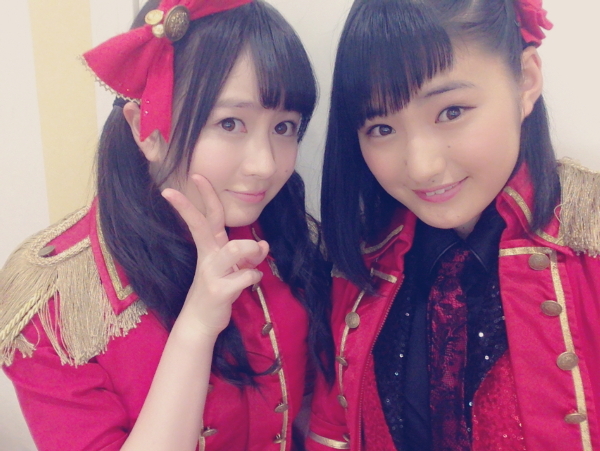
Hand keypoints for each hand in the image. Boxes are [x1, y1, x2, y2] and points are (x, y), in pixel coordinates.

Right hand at [162, 175, 268, 336]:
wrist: (201, 322)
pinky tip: (251, 283)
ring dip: (251, 251)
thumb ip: (248, 255)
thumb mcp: (233, 270)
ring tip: (254, 258)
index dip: (201, 198)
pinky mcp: (219, 291)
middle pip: (206, 223)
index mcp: (209, 249)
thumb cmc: (218, 290)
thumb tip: (263, 244)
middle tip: (197, 177)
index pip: (204, 218)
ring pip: (235, 249)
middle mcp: (207, 257)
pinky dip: (255, 277)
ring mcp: (211, 273)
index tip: (194, 176)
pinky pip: (247, 276)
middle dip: (205, 199)